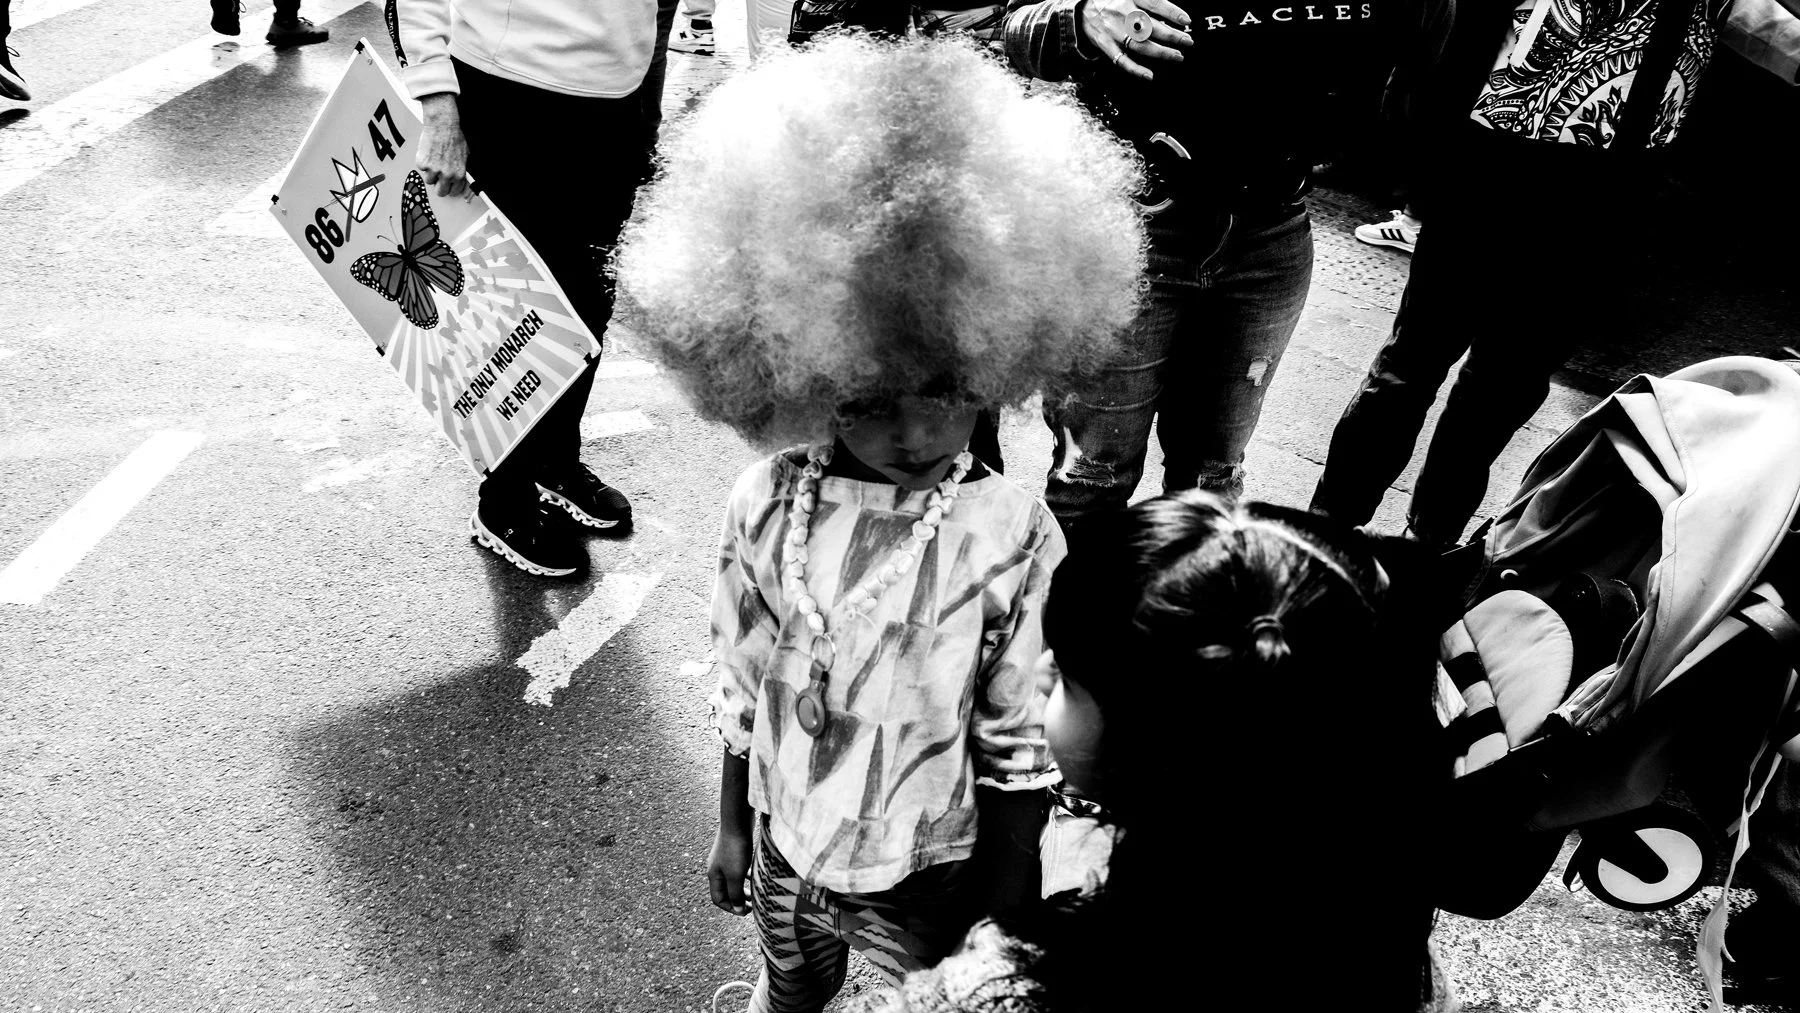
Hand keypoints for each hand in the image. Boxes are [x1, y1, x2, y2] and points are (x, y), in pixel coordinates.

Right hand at [416, 92, 470, 198]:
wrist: (443, 125)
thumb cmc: (455, 137)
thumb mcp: (465, 155)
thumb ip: (461, 169)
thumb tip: (460, 177)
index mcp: (459, 174)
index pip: (454, 191)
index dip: (450, 188)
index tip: (448, 186)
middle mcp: (446, 174)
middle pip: (441, 192)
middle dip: (439, 186)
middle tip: (438, 179)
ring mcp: (433, 170)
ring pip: (429, 180)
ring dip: (431, 173)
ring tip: (434, 160)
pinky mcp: (422, 163)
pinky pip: (421, 168)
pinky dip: (423, 162)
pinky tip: (428, 153)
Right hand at [708, 827, 752, 915]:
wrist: (737, 820)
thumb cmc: (735, 849)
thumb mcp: (735, 875)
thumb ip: (735, 893)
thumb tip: (737, 910)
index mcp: (714, 875)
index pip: (718, 899)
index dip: (731, 908)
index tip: (746, 912)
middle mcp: (717, 867)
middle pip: (725, 890)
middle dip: (738, 899)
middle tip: (752, 905)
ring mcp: (724, 858)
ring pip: (733, 879)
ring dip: (743, 888)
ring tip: (756, 893)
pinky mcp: (733, 849)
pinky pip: (738, 868)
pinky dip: (746, 874)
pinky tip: (755, 873)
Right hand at [1077, 0, 1192, 80]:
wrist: (1080, 8)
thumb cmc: (1110, 1)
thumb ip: (1148, 3)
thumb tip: (1168, 15)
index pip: (1155, 4)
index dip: (1172, 12)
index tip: (1187, 21)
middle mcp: (1123, 14)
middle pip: (1151, 27)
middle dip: (1172, 36)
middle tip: (1187, 42)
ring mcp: (1114, 31)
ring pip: (1140, 45)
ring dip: (1161, 53)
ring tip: (1177, 56)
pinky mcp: (1106, 45)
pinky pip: (1122, 60)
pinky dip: (1136, 69)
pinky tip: (1149, 75)